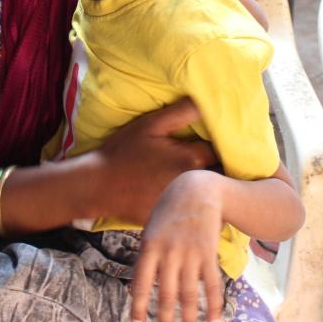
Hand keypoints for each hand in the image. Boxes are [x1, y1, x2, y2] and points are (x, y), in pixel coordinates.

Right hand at [93, 98, 216, 224]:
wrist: (97, 186)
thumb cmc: (123, 152)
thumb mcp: (151, 125)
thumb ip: (182, 112)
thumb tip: (209, 101)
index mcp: (191, 161)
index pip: (225, 153)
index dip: (224, 147)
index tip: (216, 143)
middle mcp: (192, 186)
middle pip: (220, 177)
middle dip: (219, 169)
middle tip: (211, 162)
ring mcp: (183, 206)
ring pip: (208, 198)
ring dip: (208, 191)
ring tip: (197, 182)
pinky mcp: (173, 220)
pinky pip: (193, 215)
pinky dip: (192, 207)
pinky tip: (183, 200)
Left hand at [130, 170, 225, 321]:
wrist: (197, 188)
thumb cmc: (169, 209)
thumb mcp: (151, 227)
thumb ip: (148, 255)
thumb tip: (141, 286)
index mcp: (149, 246)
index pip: (140, 283)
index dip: (138, 307)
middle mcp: (169, 252)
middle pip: (166, 293)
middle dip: (165, 319)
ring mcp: (190, 253)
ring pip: (189, 293)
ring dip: (189, 319)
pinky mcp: (209, 253)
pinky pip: (211, 284)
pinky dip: (213, 305)